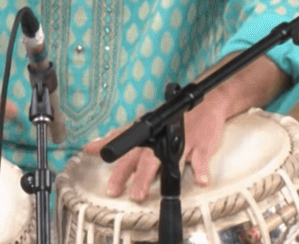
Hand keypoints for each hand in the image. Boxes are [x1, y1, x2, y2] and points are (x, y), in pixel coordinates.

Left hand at [81, 93, 231, 201]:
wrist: (208, 103)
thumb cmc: (176, 118)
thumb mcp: (149, 124)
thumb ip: (121, 136)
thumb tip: (90, 147)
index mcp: (148, 134)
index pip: (123, 137)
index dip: (106, 143)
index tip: (90, 151)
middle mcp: (162, 139)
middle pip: (142, 158)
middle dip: (128, 175)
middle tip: (116, 191)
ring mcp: (182, 142)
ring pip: (165, 161)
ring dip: (151, 177)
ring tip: (142, 195)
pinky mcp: (201, 146)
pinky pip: (200, 160)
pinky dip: (201, 171)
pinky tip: (201, 181)